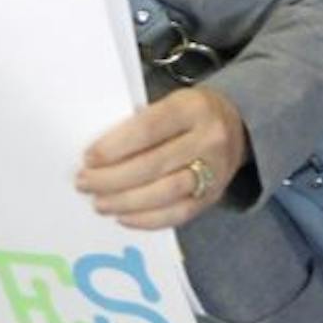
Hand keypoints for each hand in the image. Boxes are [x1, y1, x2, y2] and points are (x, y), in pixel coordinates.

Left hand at [77, 86, 248, 230]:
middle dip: (112, 179)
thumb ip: (140, 124)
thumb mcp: (170, 103)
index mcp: (194, 107)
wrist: (238, 124)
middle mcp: (210, 138)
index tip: (88, 158)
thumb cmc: (188, 114)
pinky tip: (123, 216)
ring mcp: (216, 169)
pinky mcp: (214, 195)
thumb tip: (96, 159)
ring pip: (166, 192)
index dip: (114, 147)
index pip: (149, 128)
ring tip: (99, 204)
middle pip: (154, 164)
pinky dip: (146, 219)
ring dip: (126, 201)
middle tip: (84, 184)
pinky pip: (178, 214)